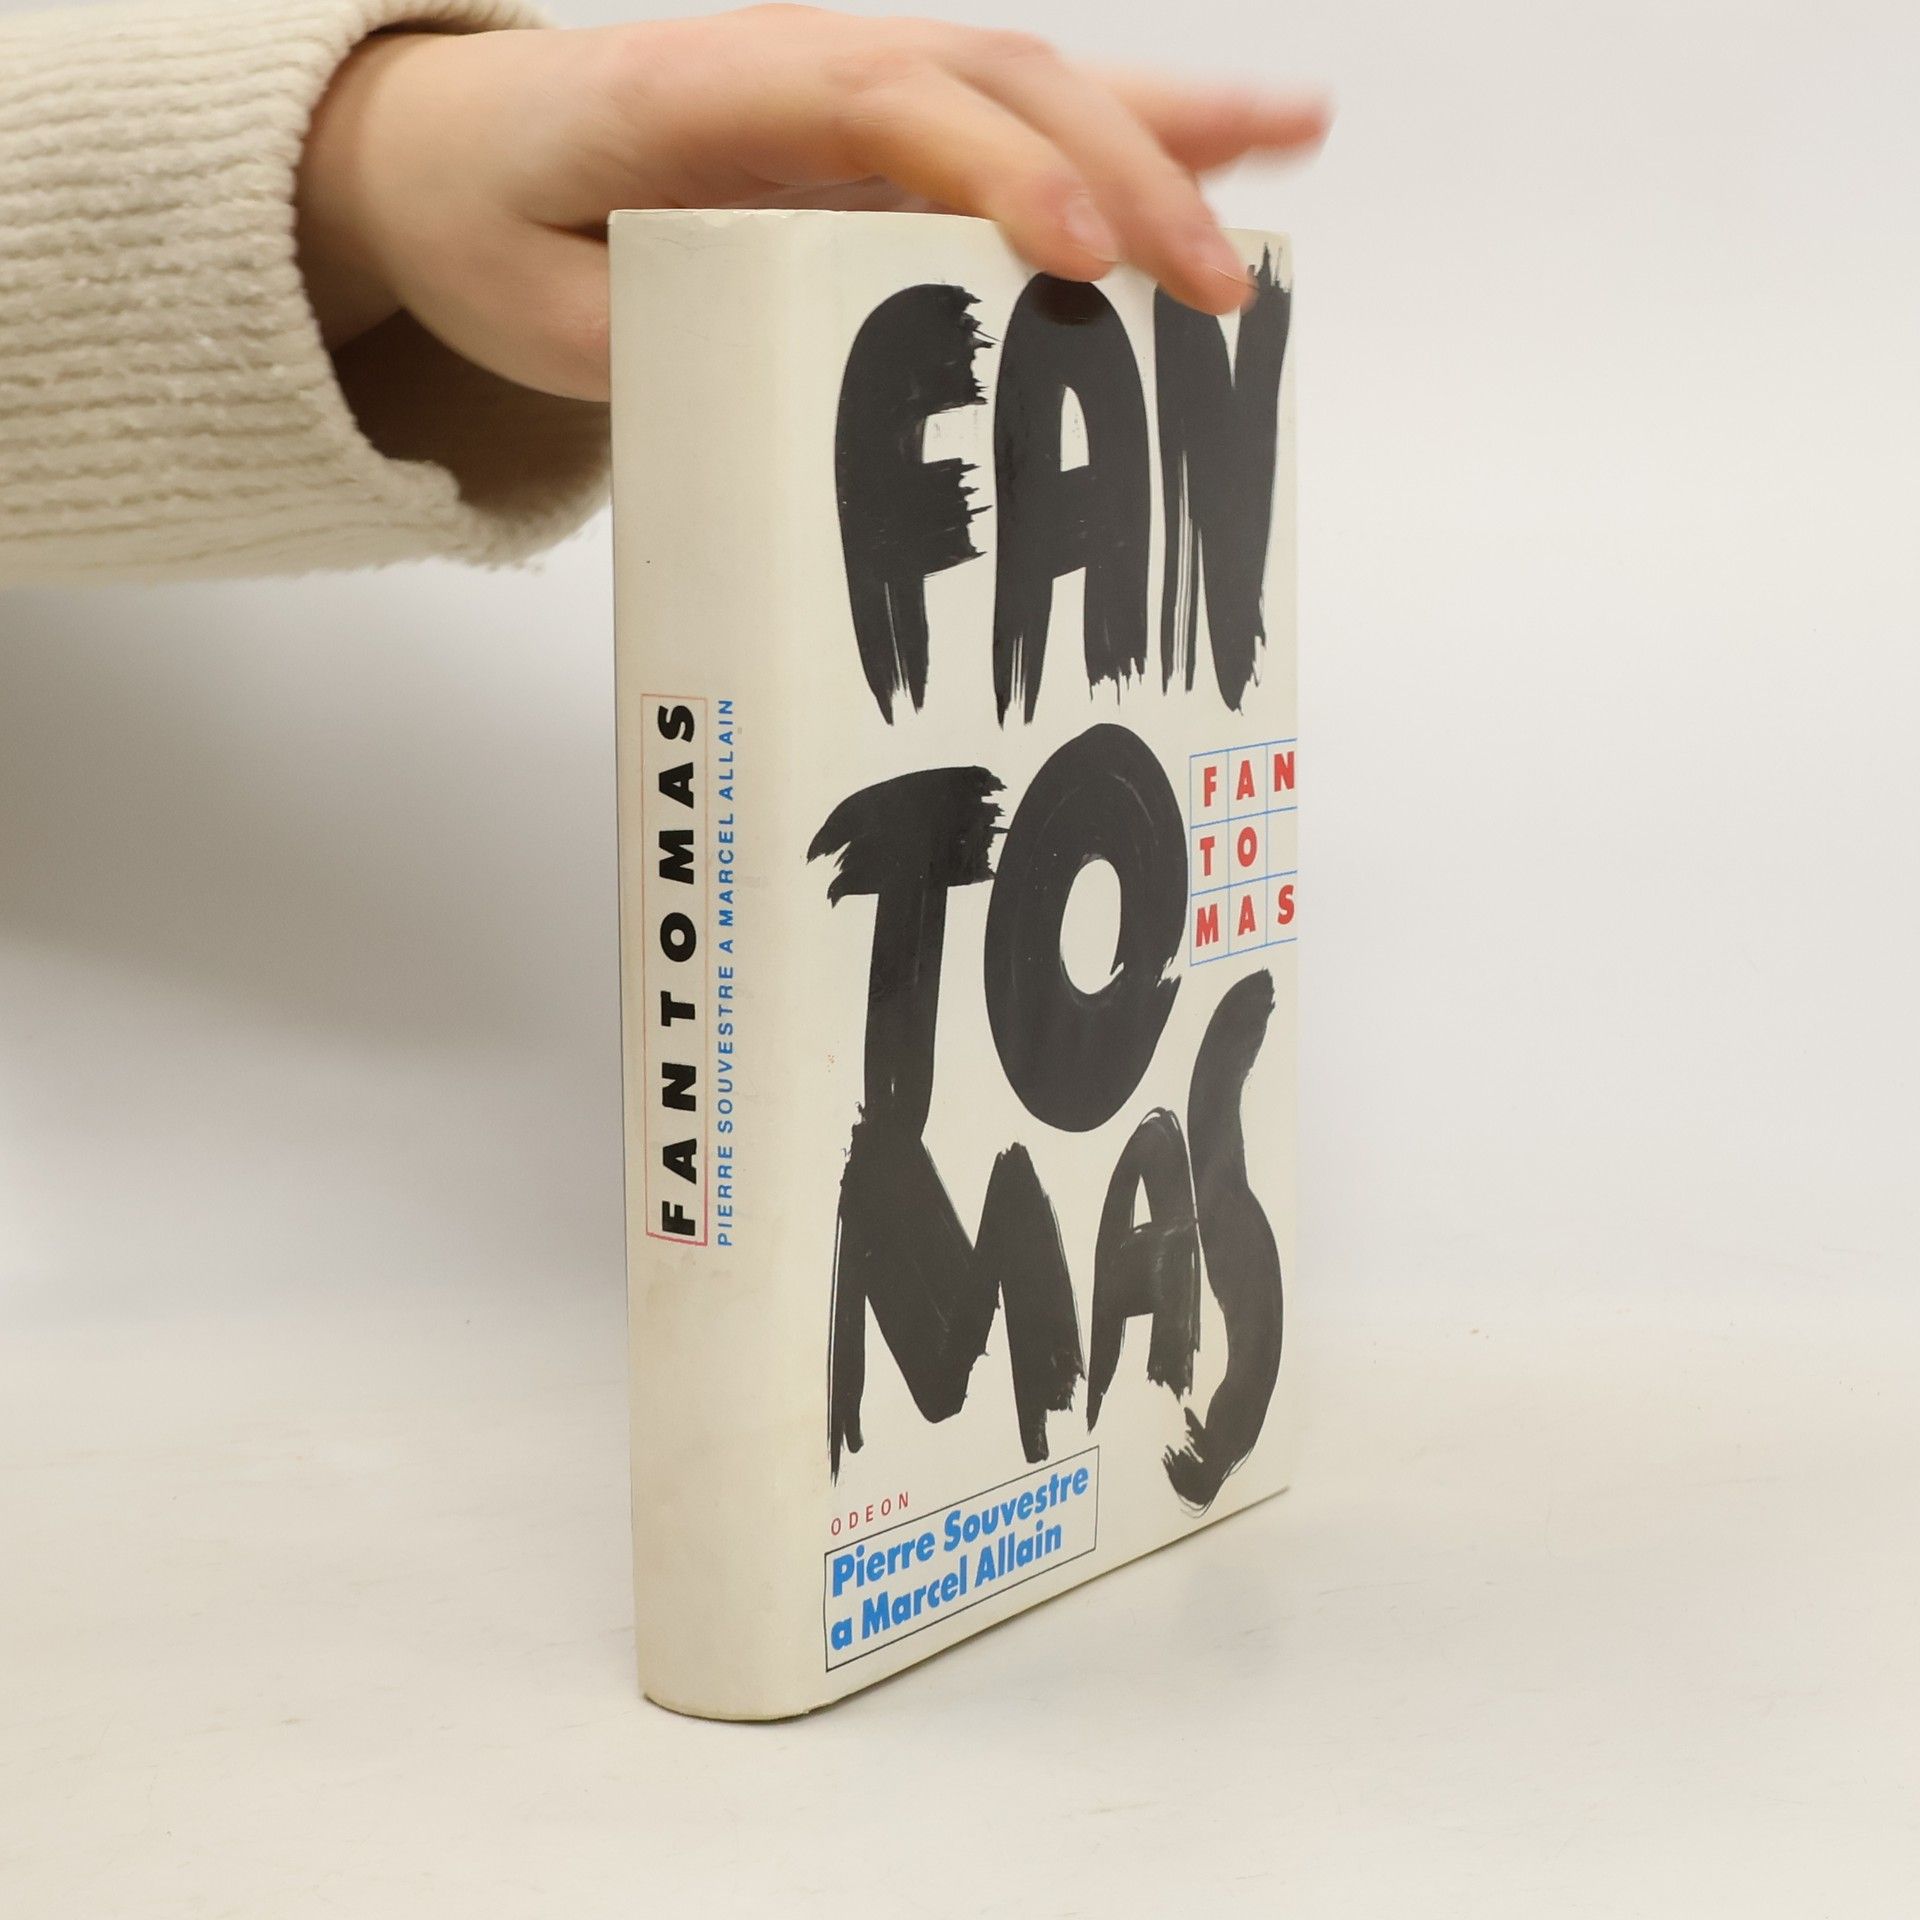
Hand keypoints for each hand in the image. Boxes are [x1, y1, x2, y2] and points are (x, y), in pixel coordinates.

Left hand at [295, 6, 1328, 402]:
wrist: (452, 147)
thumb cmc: (496, 224)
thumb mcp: (542, 315)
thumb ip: (656, 341)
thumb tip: (796, 394)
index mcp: (708, 93)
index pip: (884, 107)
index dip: (994, 175)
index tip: (1078, 256)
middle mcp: (805, 63)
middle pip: (996, 86)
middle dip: (1122, 176)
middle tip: (1218, 286)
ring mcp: (855, 81)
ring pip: (1031, 83)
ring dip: (1163, 124)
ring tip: (1289, 148)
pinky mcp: (883, 125)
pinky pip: (1018, 117)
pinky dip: (1130, 125)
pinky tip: (1234, 135)